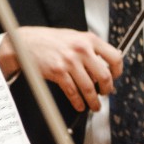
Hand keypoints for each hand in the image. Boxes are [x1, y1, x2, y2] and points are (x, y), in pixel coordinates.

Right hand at [0, 26, 122, 112]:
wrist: (25, 42)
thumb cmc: (50, 40)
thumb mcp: (75, 37)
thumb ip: (91, 47)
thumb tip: (109, 61)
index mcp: (89, 39)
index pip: (115, 57)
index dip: (118, 71)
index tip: (116, 78)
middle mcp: (82, 49)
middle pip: (104, 76)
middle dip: (107, 89)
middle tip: (105, 94)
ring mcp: (70, 61)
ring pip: (89, 88)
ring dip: (93, 101)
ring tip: (95, 106)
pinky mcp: (58, 72)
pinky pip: (73, 92)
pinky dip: (78, 102)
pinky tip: (80, 105)